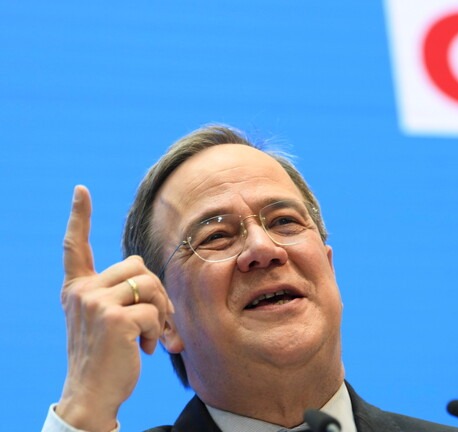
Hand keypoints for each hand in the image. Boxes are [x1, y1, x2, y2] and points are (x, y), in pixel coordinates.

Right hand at [56, 186, 173, 431]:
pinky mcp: (114, 319)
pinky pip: (154, 311)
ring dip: (162, 311)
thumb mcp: (106, 321)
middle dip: (156, 293)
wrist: (92, 394)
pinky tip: (147, 349)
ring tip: (154, 335)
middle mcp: (82, 292)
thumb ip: (120, 297)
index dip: (79, 217)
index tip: (81, 190)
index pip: (75, 247)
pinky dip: (158, 331)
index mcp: (77, 289)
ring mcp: (96, 303)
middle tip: (157, 321)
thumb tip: (154, 283)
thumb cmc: (107, 358)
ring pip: (150, 285)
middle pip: (138, 267)